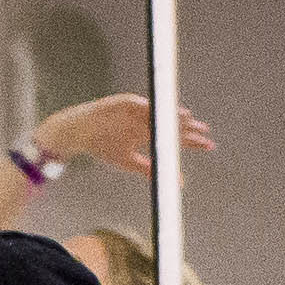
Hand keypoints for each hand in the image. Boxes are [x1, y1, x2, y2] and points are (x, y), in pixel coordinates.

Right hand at [35, 94, 212, 176]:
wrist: (76, 135)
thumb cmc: (101, 146)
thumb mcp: (127, 161)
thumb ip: (149, 170)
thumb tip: (174, 182)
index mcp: (146, 133)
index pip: (173, 136)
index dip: (191, 140)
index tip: (209, 145)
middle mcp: (143, 120)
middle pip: (170, 123)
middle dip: (187, 127)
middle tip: (205, 131)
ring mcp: (133, 110)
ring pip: (158, 112)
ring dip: (171, 115)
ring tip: (188, 119)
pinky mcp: (121, 102)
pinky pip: (138, 103)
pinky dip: (149, 107)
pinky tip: (161, 110)